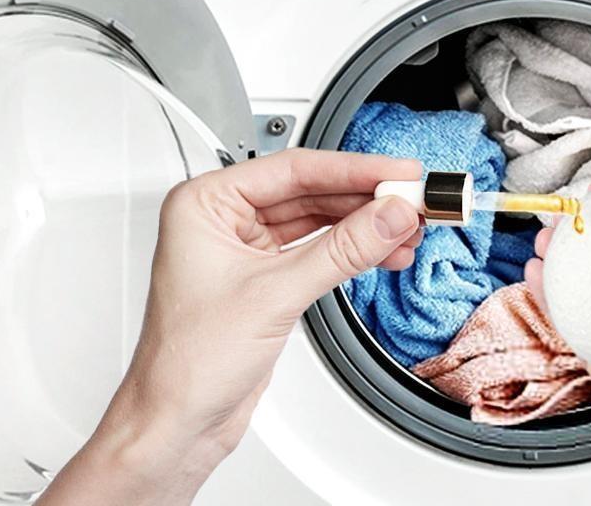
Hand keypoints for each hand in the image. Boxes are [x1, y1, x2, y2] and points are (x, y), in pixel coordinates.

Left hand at [38, 148, 424, 504]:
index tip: (398, 172)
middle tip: (413, 200)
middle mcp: (220, 221)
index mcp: (203, 204)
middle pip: (307, 191)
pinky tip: (381, 252)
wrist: (177, 421)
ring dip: (362, 226)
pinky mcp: (260, 281)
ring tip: (407, 229)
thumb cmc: (187, 362)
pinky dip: (349, 252)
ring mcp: (241, 251)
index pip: (291, 169)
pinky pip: (314, 251)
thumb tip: (387, 216)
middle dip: (364, 199)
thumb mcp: (274, 295)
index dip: (352, 169)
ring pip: (315, 221)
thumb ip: (340, 251)